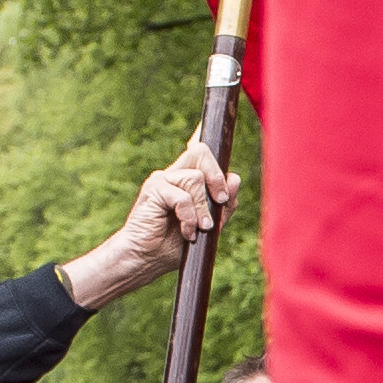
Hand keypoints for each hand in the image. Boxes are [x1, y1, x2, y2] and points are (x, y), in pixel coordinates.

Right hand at [61, 145, 232, 313]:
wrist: (147, 260)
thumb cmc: (174, 245)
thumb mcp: (209, 227)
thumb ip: (223, 206)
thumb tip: (235, 178)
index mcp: (187, 180)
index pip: (198, 151)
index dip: (204, 134)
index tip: (208, 123)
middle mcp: (174, 175)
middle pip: (201, 153)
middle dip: (217, 176)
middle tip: (221, 201)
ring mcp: (163, 180)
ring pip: (195, 178)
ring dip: (203, 208)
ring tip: (200, 229)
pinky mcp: (154, 189)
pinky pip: (182, 195)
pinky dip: (190, 216)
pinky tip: (186, 231)